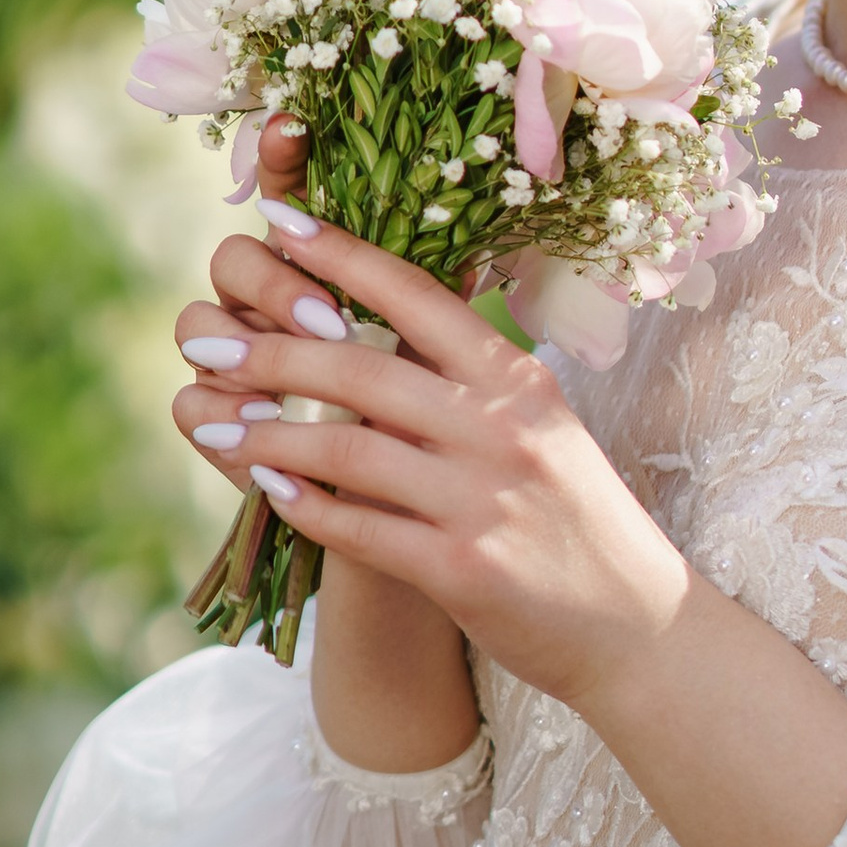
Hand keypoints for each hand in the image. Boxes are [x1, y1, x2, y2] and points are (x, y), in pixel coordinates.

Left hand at [173, 200, 846, 846]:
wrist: (638, 625)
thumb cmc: (577, 516)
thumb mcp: (542, 424)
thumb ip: (472, 378)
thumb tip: (387, 321)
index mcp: (518, 377)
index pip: (415, 294)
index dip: (341, 253)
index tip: (278, 221)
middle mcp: (501, 427)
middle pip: (361, 368)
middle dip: (272, 353)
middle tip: (208, 347)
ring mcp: (482, 499)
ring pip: (348, 448)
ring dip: (270, 436)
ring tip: (217, 427)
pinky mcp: (463, 570)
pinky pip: (361, 531)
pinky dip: (307, 510)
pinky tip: (270, 494)